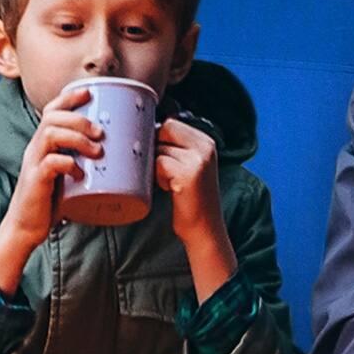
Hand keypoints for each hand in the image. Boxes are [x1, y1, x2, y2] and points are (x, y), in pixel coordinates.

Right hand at [0, 85, 99, 291]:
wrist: (26, 227)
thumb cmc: (50, 202)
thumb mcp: (67, 175)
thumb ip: (81, 161)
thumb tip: (114, 153)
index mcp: (43, 144)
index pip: (51, 110)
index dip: (69, 97)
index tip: (90, 92)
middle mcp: (36, 149)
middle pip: (52, 117)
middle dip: (79, 119)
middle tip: (101, 132)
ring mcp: (34, 164)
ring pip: (50, 134)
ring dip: (77, 138)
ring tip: (97, 151)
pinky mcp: (35, 181)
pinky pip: (50, 163)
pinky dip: (68, 164)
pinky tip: (80, 174)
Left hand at [156, 116, 235, 300]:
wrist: (204, 230)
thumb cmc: (191, 200)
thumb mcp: (190, 167)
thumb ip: (177, 148)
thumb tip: (146, 132)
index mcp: (207, 142)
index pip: (172, 123)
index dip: (158, 138)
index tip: (158, 157)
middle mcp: (205, 147)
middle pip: (165, 129)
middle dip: (156, 148)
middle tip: (161, 170)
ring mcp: (199, 160)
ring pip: (159, 147)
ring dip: (156, 165)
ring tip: (167, 182)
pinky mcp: (189, 174)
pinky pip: (159, 163)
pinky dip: (157, 176)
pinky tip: (168, 188)